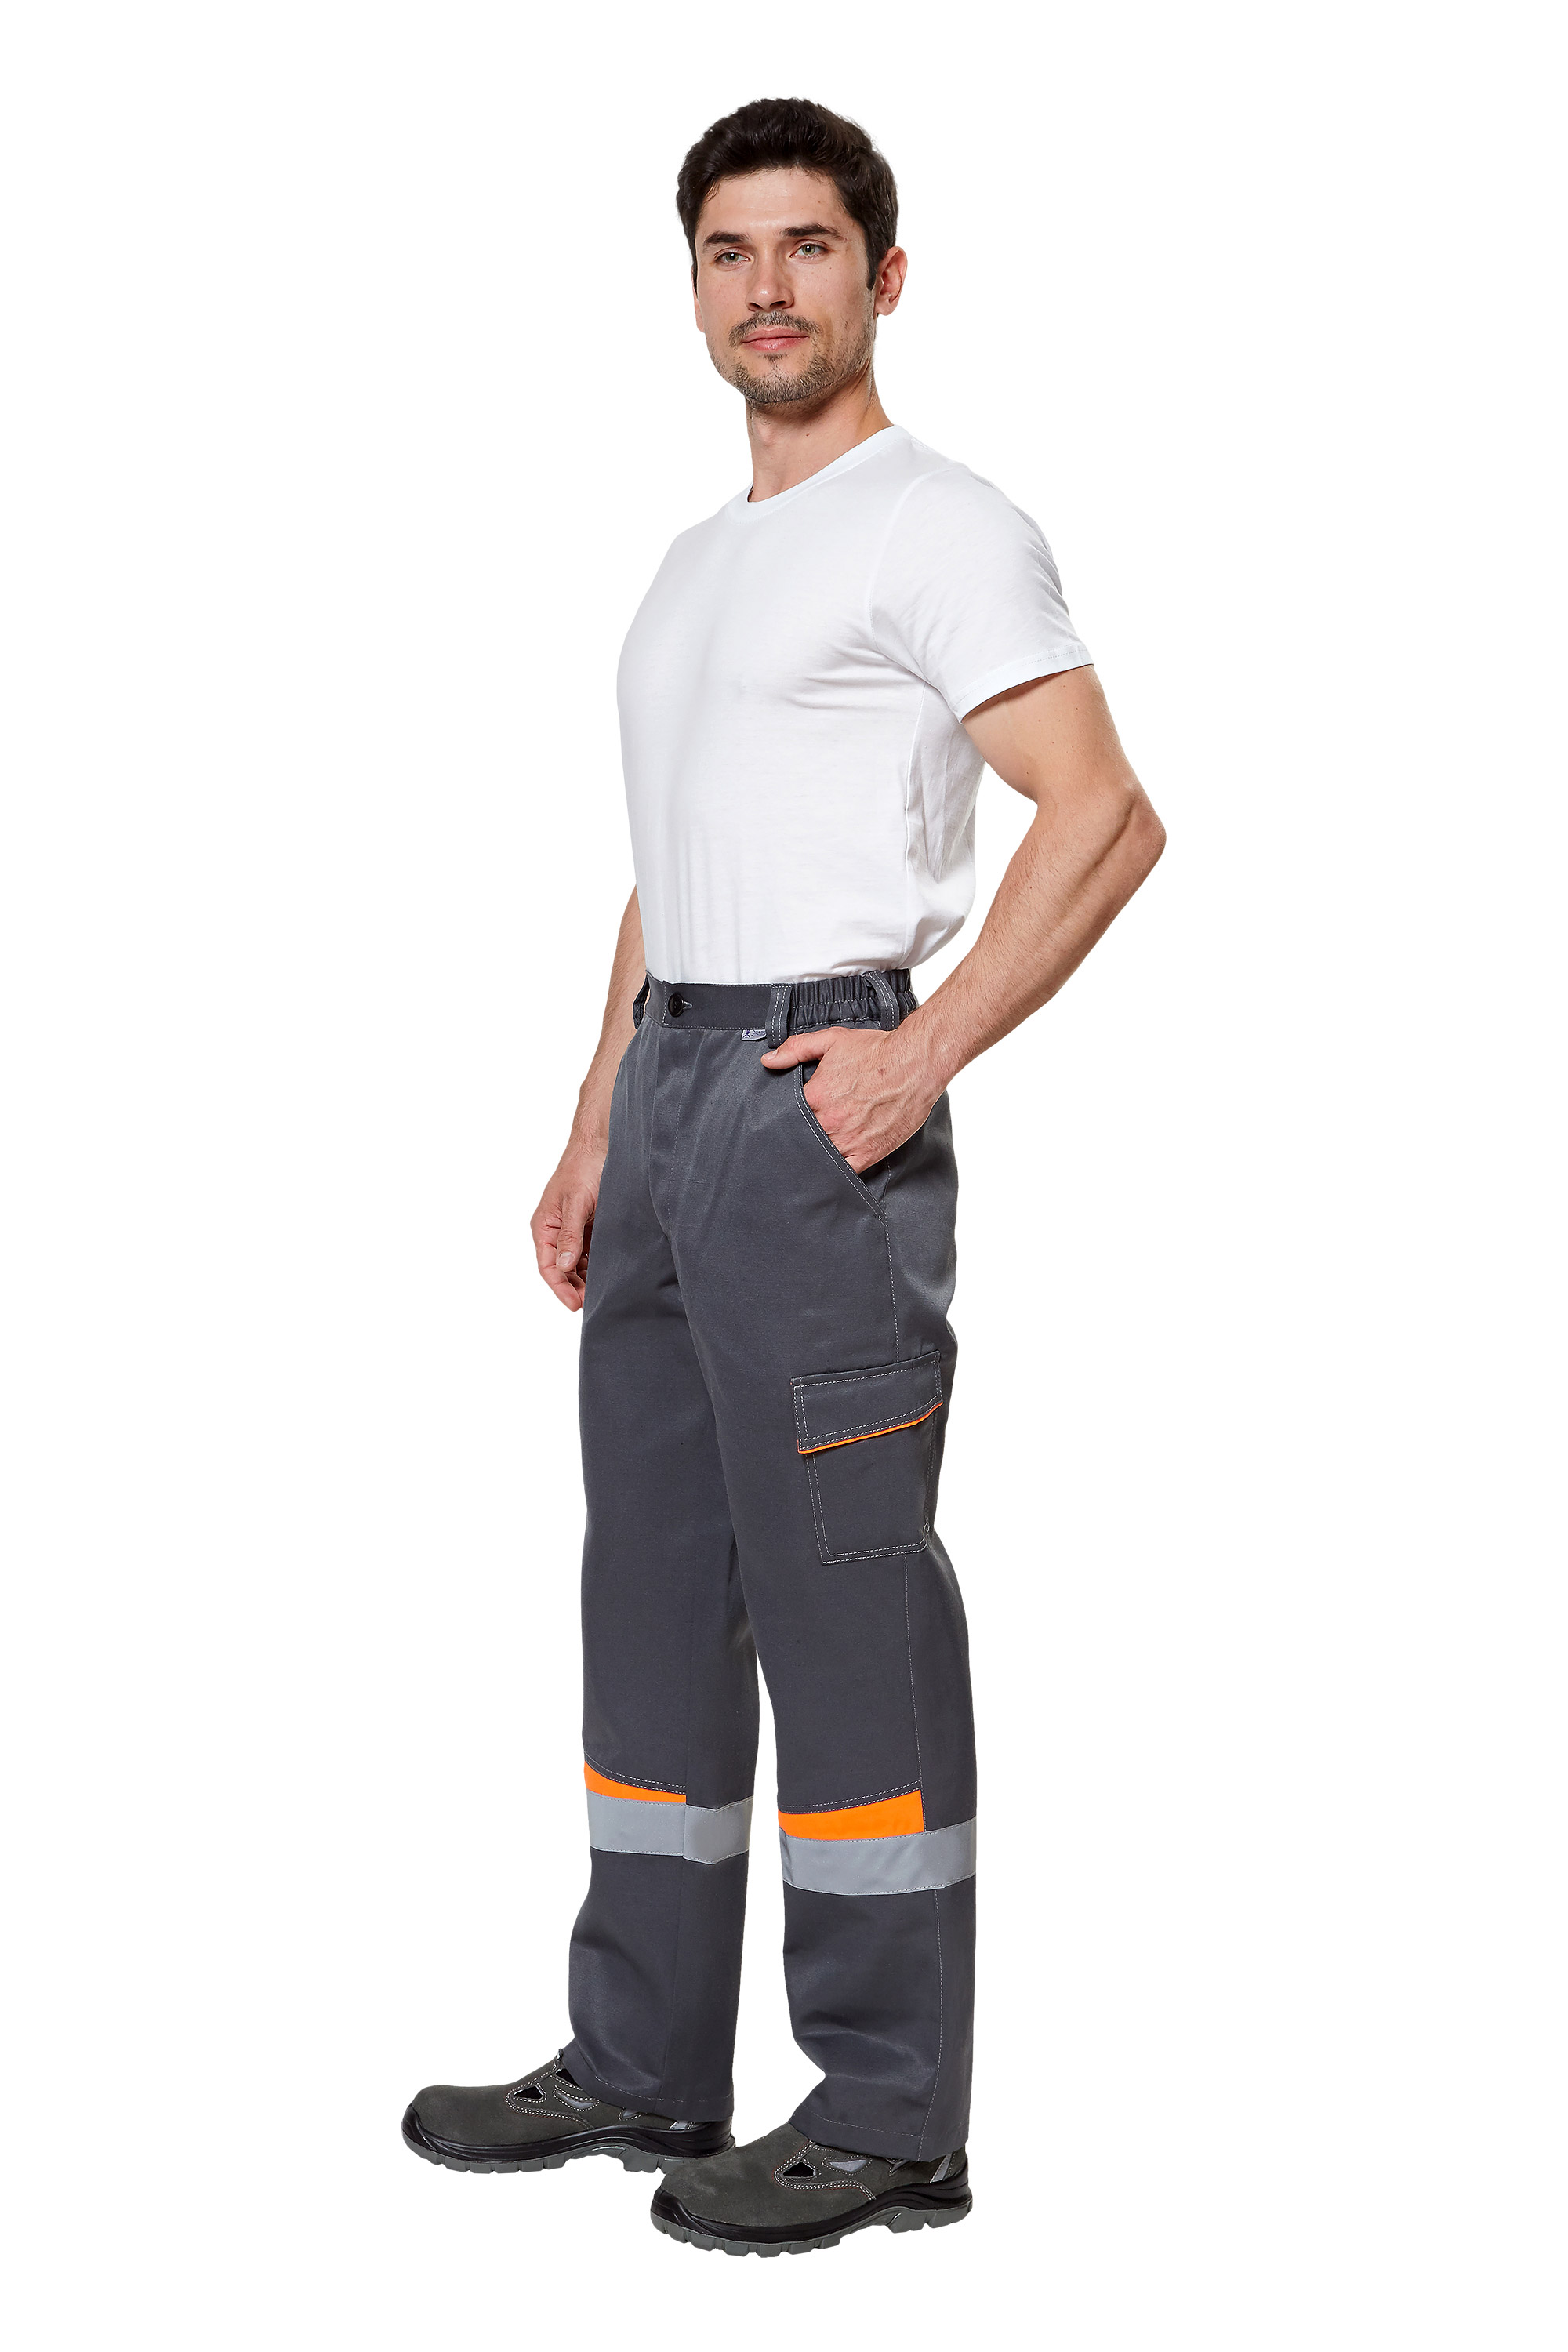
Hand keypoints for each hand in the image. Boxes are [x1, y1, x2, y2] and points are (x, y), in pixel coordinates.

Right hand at [531, 1140, 605, 1310]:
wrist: (603, 1143)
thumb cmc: (583, 1167)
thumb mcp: (576, 1203)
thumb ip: (570, 1235)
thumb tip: (565, 1265)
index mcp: (545, 1225)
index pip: (547, 1266)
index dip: (560, 1288)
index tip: (575, 1304)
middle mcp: (557, 1230)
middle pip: (563, 1269)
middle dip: (576, 1287)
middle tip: (596, 1302)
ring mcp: (575, 1229)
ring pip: (579, 1263)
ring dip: (588, 1278)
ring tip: (605, 1291)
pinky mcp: (592, 1225)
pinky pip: (593, 1251)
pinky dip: (599, 1263)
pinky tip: (611, 1272)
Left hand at [760, 1025, 944, 1172]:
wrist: (915, 1063)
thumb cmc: (877, 1051)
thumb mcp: (831, 1040)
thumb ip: (796, 1049)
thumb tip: (768, 1061)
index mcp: (815, 1096)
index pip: (787, 1116)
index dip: (785, 1119)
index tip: (786, 1120)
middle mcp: (829, 1122)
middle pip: (802, 1139)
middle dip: (799, 1139)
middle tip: (797, 1139)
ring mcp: (849, 1140)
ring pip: (820, 1157)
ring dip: (816, 1156)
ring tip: (814, 1153)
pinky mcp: (868, 1153)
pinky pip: (845, 1172)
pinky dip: (837, 1172)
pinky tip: (832, 1169)